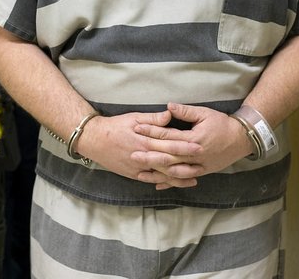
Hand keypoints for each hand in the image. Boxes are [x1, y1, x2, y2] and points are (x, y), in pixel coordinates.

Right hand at [77, 110, 202, 188]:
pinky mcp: (133, 174)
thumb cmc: (114, 126)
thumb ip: (153, 118)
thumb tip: (169, 115)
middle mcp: (144, 156)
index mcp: (145, 141)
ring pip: (162, 174)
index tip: (199, 146)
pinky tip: (174, 183)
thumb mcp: (133, 117)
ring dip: (179, 177)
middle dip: (187, 163)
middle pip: (169, 161)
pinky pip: (152, 180)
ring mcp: (139, 168)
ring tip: (194, 177)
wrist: (94, 140)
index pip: (169, 144)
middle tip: (203, 164)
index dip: (185, 146)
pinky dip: (164, 182)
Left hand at [131, 102, 251, 189]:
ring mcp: (198, 166)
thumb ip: (186, 111)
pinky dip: (170, 183)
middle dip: (149, 155)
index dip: (152, 131)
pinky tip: (157, 185)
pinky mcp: (201, 172)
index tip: (137, 128)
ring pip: (174, 172)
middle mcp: (195, 155)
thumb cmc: (222, 124)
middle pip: (168, 157)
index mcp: (194, 139)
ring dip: (157, 173)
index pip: (168, 136)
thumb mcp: (205, 113)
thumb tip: (168, 107)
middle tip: (132, 154)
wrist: (241, 139)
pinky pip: (183, 179)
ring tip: (140, 172)